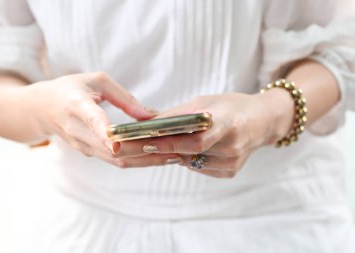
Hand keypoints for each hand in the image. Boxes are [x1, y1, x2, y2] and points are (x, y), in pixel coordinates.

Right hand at [26, 72, 182, 165]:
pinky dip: (138, 161)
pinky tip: (158, 157)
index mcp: (76, 105)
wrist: (41, 109)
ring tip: (175, 156)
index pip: (92, 120)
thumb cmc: (70, 89)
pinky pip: (116, 161)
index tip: (119, 143)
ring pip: (117, 160)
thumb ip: (123, 97)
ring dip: (146, 160)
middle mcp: (77, 130)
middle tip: (176, 149)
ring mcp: (82, 146)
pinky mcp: (89, 153)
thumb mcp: (95, 80)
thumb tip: (150, 115)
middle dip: (145, 151)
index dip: (106, 133)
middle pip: (113, 149)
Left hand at [117, 91, 293, 176]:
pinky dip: (185, 159)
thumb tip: (144, 122)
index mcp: (229, 123)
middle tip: (123, 153)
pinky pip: (199, 168)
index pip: (194, 138)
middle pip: (188, 154)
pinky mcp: (230, 172)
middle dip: (154, 152)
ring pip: (190, 163)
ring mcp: (233, 163)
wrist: (263, 120)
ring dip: (167, 156)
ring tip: (140, 152)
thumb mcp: (205, 101)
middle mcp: (233, 146)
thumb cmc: (231, 106)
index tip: (140, 142)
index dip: (167, 142)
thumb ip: (177, 114)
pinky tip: (176, 152)